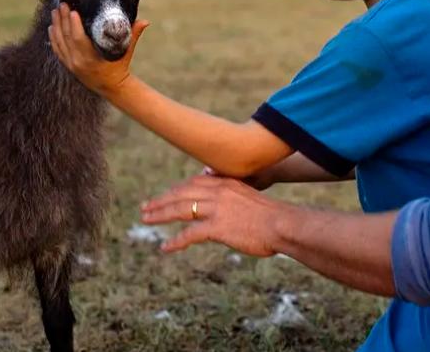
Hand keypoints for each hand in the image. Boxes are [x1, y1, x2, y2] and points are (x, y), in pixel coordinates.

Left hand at [48, 3, 149, 96]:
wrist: (111, 87)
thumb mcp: (126, 52)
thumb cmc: (119, 67)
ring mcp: (71, 64)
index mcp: (90, 59)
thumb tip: (145, 21)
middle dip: (63, 19)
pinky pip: (57, 49)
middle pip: (66, 37)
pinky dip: (53, 37)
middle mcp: (77, 62)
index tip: (73, 11)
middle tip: (63, 4)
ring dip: (56, 25)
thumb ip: (133, 35)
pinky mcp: (67, 65)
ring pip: (59, 42)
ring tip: (55, 11)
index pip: (78, 39)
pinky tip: (52, 26)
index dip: (74, 24)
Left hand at [140, 174, 287, 255]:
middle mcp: (217, 191)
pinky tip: (166, 247)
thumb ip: (232, 195)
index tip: (163, 196)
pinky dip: (176, 241)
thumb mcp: (248, 196)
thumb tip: (221, 202)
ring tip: (146, 220)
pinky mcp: (218, 226)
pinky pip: (190, 233)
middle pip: (181, 193)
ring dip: (160, 214)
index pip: (192, 183)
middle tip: (145, 207)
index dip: (175, 190)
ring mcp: (216, 207)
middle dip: (161, 200)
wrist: (283, 224)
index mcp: (224, 182)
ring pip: (180, 208)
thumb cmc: (271, 215)